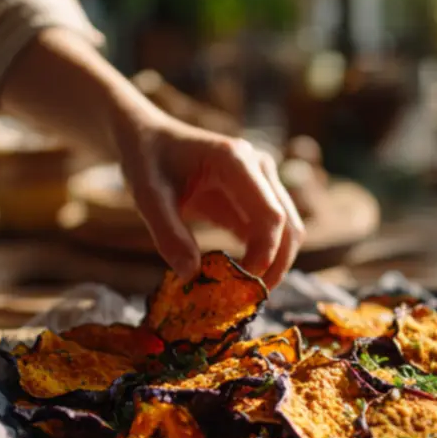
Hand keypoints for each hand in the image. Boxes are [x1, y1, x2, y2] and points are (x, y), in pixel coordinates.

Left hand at [117, 116, 305, 287]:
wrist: (149, 138)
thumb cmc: (147, 160)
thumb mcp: (147, 196)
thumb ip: (168, 234)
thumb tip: (192, 276)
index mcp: (236, 161)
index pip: (269, 215)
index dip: (264, 254)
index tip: (241, 284)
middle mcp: (259, 167)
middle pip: (289, 225)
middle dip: (276, 265)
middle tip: (249, 299)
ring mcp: (261, 181)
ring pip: (288, 230)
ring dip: (274, 263)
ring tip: (244, 292)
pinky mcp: (255, 197)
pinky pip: (270, 232)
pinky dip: (262, 257)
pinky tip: (238, 278)